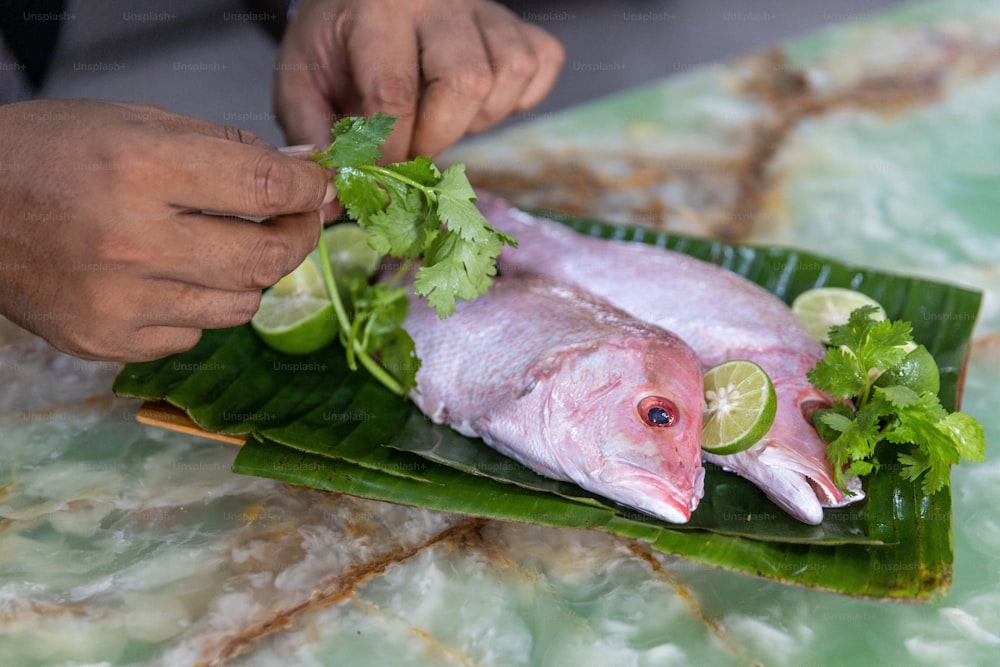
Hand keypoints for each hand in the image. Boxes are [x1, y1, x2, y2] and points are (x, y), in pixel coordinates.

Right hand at [0, 99, 333, 360]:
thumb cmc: (50, 154)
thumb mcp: (137, 122)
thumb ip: (227, 149)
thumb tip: (301, 171)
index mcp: (141, 168)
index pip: (265, 190)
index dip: (308, 190)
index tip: (318, 189)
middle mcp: (132, 241)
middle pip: (266, 260)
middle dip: (299, 238)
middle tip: (298, 222)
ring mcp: (119, 301)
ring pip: (239, 307)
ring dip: (248, 276)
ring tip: (224, 248)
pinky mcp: (107, 341)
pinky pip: (192, 336)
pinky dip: (198, 308)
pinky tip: (171, 279)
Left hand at [274, 0, 563, 161]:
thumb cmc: (338, 41)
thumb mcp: (303, 78)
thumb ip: (312, 132)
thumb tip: (334, 194)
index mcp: (378, 10)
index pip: (395, 93)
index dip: (391, 152)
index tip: (382, 179)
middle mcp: (438, 1)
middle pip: (466, 83)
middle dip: (439, 137)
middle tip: (413, 147)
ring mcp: (485, 9)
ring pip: (509, 74)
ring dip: (479, 118)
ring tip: (444, 117)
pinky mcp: (517, 23)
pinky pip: (541, 64)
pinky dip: (518, 98)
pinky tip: (479, 103)